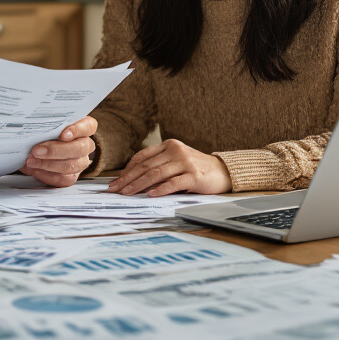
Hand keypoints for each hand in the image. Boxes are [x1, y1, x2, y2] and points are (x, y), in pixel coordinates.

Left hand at [20, 116, 96, 187]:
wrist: (45, 146)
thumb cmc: (49, 131)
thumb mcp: (49, 124)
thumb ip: (46, 125)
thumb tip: (31, 131)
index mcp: (85, 127)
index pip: (88, 126)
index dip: (77, 130)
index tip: (63, 135)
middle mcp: (86, 145)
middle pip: (79, 148)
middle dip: (55, 151)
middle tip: (36, 151)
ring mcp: (81, 162)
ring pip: (71, 165)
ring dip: (48, 164)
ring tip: (31, 161)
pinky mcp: (72, 176)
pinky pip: (63, 179)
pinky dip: (46, 175)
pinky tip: (35, 170)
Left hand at [106, 139, 231, 196]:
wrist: (223, 171)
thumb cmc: (196, 168)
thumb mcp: (176, 161)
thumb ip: (159, 165)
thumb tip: (133, 181)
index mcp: (169, 145)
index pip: (142, 157)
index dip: (127, 169)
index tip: (116, 181)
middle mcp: (176, 151)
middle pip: (146, 166)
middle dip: (128, 179)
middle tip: (115, 189)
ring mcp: (185, 162)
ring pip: (156, 173)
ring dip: (138, 185)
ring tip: (127, 193)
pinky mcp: (194, 175)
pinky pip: (173, 182)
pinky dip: (160, 189)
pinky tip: (150, 194)